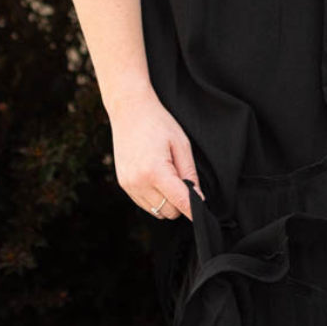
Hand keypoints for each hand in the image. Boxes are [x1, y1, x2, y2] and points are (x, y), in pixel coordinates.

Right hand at [107, 86, 205, 218]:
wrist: (129, 110)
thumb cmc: (158, 123)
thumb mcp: (181, 145)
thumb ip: (190, 174)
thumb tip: (198, 198)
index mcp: (156, 171)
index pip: (180, 202)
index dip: (194, 210)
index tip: (203, 214)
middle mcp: (139, 182)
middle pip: (169, 211)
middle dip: (180, 202)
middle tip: (182, 180)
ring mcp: (129, 185)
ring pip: (156, 211)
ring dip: (167, 202)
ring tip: (168, 177)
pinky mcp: (123, 184)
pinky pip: (145, 204)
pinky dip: (155, 198)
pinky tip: (156, 179)